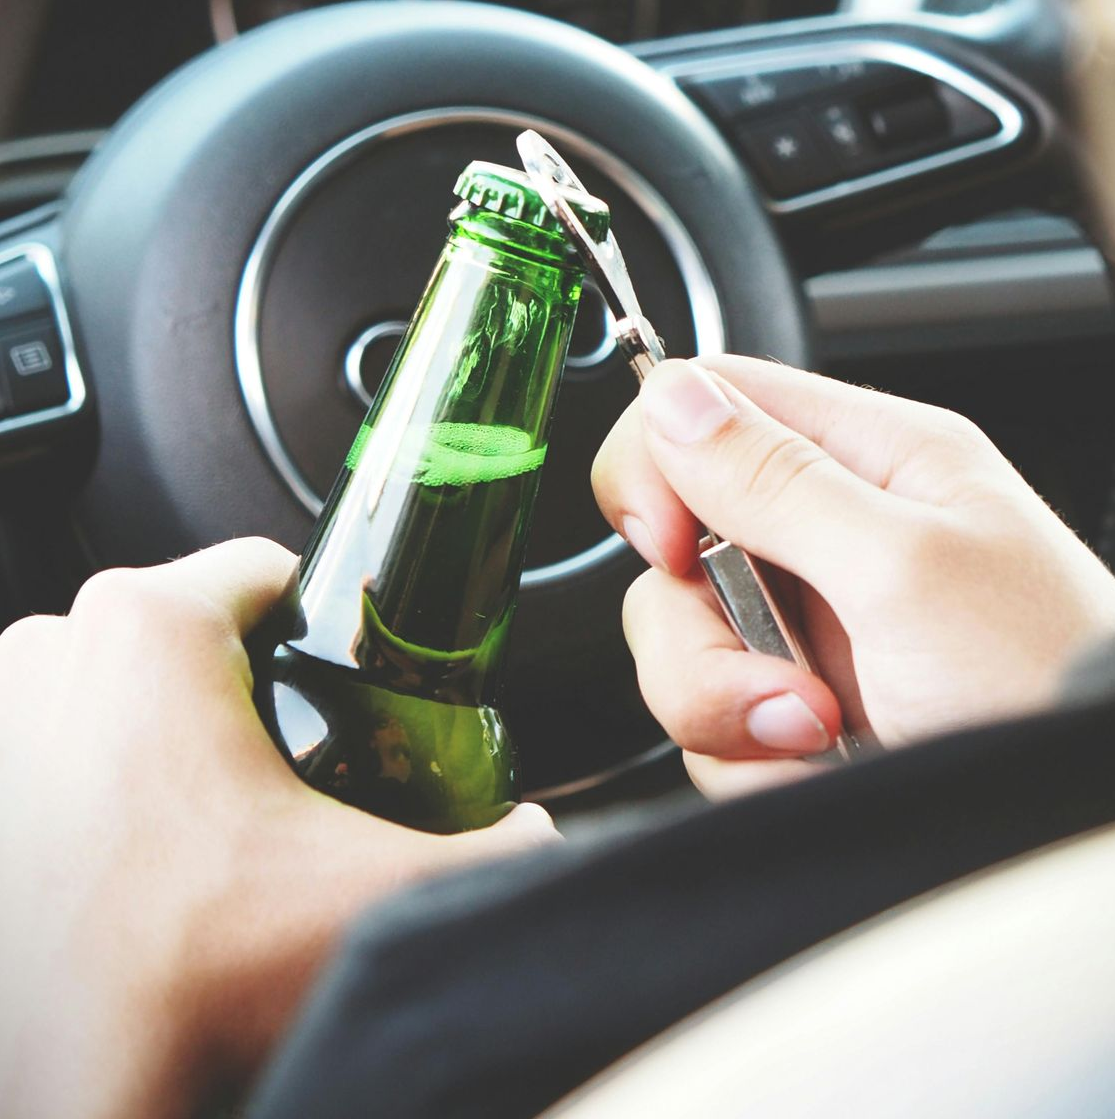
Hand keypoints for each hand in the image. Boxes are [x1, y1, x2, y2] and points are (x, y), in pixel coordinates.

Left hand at [0, 539, 556, 1118]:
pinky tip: (145, 852)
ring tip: (221, 818)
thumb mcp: (386, 894)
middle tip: (298, 768)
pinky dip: (104, 775)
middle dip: (251, 686)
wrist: (74, 1089)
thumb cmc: (186, 982)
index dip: (331, 624)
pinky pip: (64, 739)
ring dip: (174, 731)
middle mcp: (51, 649)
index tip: (352, 683)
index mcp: (147, 626)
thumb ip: (505, 849)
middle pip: (196, 629)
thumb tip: (541, 835)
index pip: (271, 570)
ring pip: (123, 685)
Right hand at [592, 357, 1114, 797]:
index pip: (713, 402)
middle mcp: (836, 531)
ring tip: (822, 733)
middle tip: (785, 682)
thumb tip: (674, 397)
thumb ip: (778, 480)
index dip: (661, 466)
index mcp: (876, 457)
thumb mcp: (906, 569)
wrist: (1088, 818)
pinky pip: (714, 722)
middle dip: (704, 632)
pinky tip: (825, 764)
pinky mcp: (804, 706)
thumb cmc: (1048, 679)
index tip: (670, 547)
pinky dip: (753, 758)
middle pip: (679, 543)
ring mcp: (817, 624)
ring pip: (686, 641)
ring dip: (730, 708)